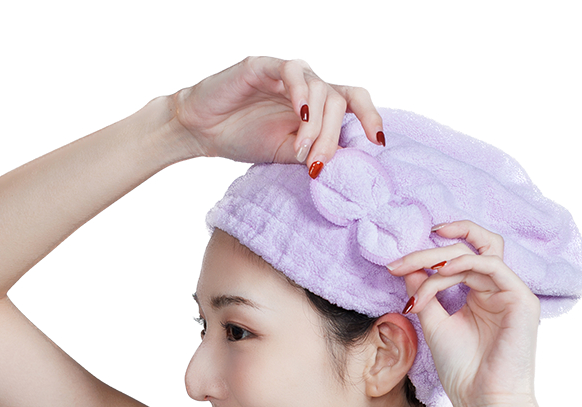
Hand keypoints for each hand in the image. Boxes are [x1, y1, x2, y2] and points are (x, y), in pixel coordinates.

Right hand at [171, 57, 382, 170]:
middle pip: (339, 101)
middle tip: (318, 164)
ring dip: (316, 126)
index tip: (378, 143)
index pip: (353, 101)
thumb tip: (347, 165)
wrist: (203, 131)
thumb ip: (316, 153)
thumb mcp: (287, 154)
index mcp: (316, 105)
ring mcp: (287, 74)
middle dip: (333, 136)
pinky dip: (301, 93)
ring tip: (300, 151)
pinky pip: (292, 72)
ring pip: (320, 90)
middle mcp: (307, 86)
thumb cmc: (244, 138)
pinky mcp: (263, 66)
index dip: (370, 117)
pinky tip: (299, 114)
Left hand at [389, 221, 541, 406]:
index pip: (457, 261)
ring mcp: (512, 293)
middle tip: (400, 262)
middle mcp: (498, 290)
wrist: (483, 400)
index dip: (425, 258)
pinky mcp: (522, 298)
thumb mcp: (435, 325)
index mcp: (480, 295)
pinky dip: (465, 262)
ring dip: (440, 259)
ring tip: (414, 268)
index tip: (394, 267)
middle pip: (467, 250)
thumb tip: (410, 268)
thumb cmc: (463, 371)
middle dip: (429, 252)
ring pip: (477, 254)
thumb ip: (425, 294)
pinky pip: (493, 265)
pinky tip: (442, 270)